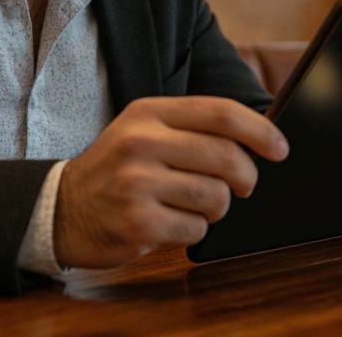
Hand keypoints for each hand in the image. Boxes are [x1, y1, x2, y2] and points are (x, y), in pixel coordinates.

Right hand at [53, 96, 287, 268]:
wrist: (62, 209)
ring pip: (216, 196)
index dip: (260, 130)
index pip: (220, 112)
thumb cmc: (116, 169)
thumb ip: (192, 128)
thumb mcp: (144, 129)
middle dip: (247, 177)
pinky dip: (195, 230)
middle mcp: (142, 142)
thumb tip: (259, 138)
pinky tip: (172, 222)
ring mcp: (138, 183)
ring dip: (218, 207)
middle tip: (244, 186)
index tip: (280, 149)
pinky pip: (196, 228)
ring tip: (195, 204)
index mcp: (149, 113)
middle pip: (226, 156)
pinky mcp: (138, 222)